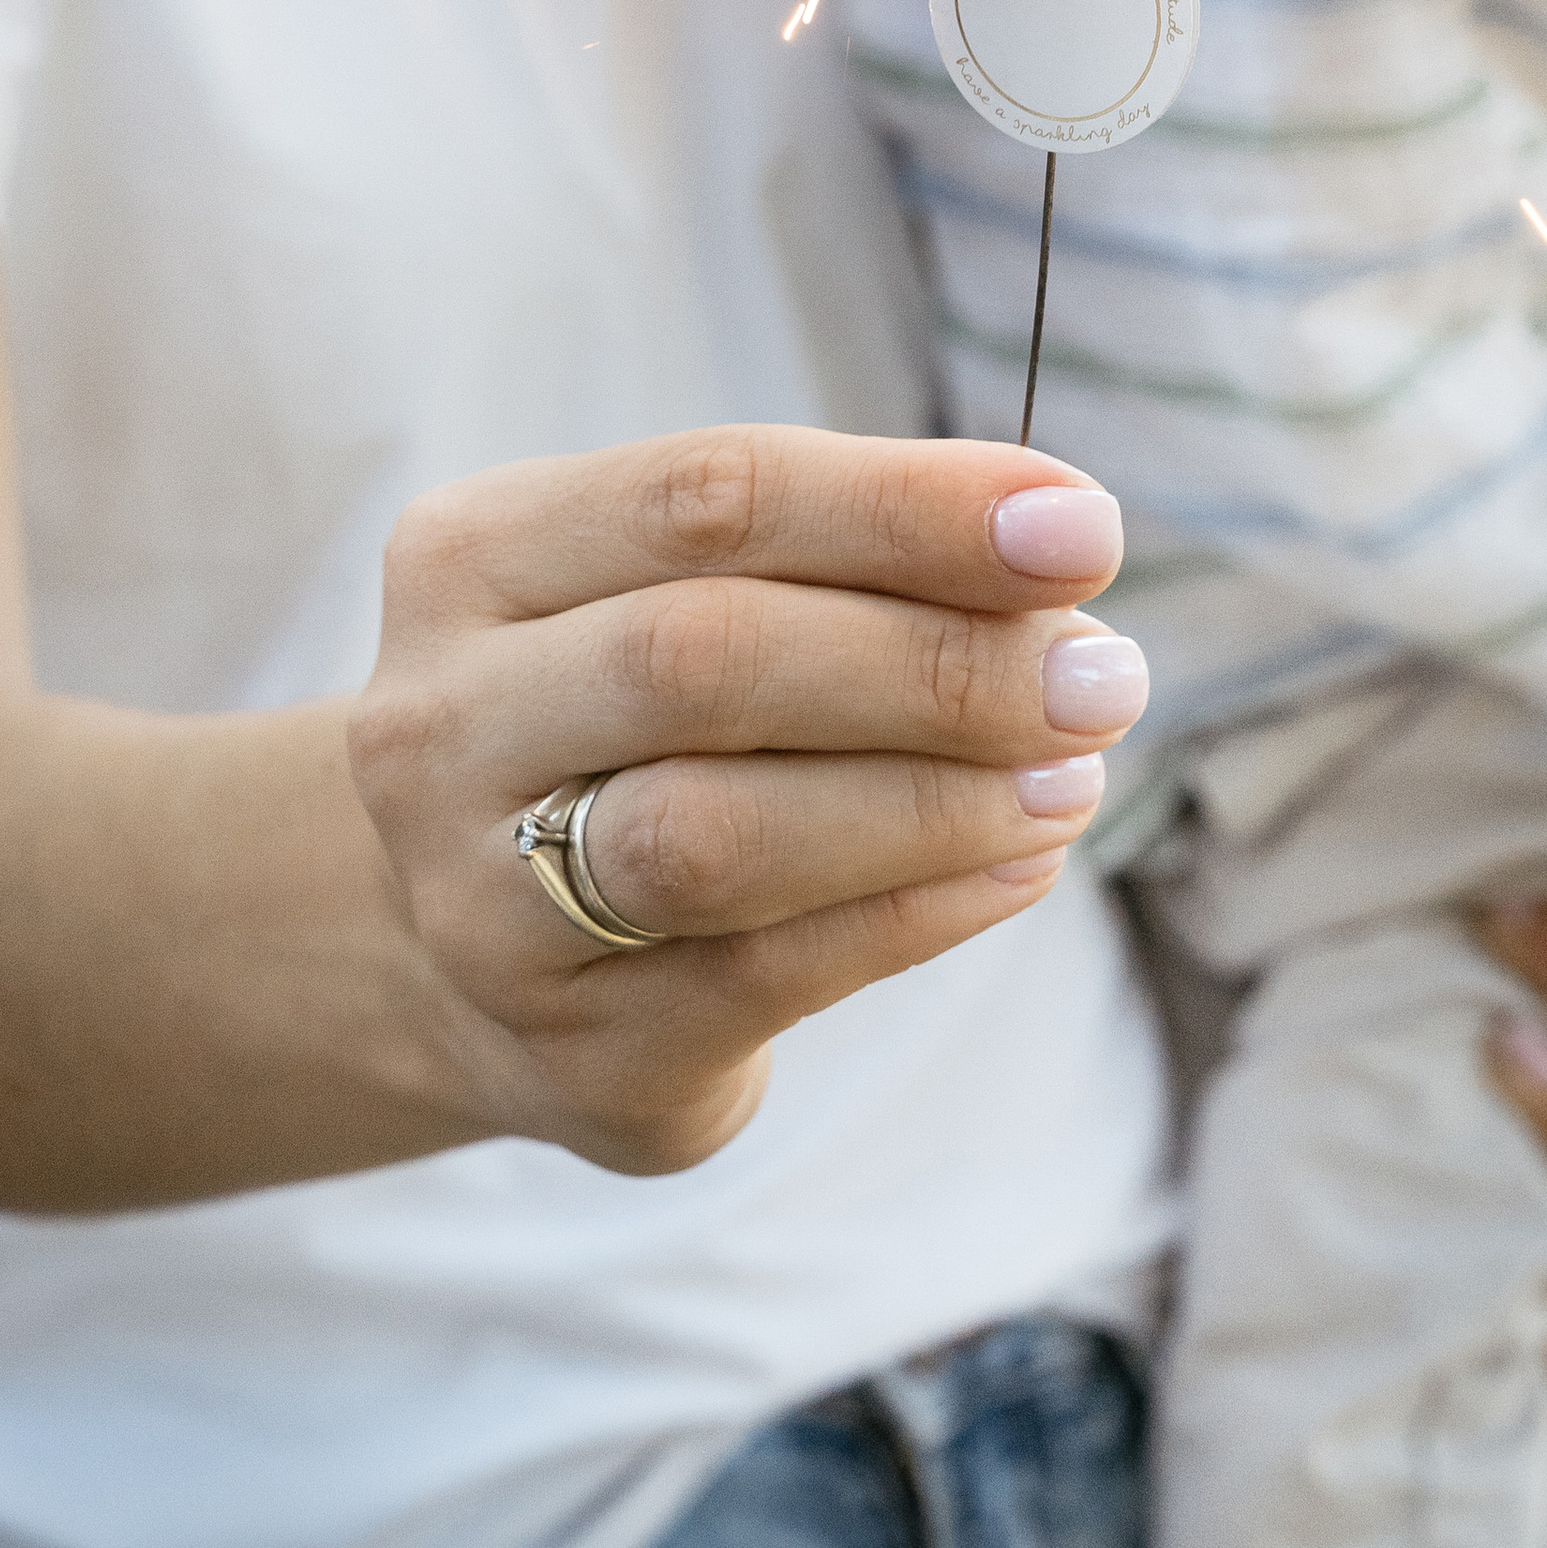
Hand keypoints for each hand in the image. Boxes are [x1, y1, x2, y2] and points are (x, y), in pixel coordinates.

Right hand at [347, 423, 1140, 1175]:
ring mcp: (484, 899)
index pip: (707, 496)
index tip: (1080, 525)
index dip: (905, 505)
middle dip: (932, 661)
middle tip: (1102, 673)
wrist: (465, 949)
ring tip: (1073, 771)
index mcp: (473, 557)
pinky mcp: (571, 1051)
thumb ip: (833, 557)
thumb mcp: (671, 595)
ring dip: (931, 798)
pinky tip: (1017, 865)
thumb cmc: (622, 723)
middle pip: (702, 658)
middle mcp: (444, 721)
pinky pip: (765, 974)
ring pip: (717, 833)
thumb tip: (1054, 550)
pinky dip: (917, 910)